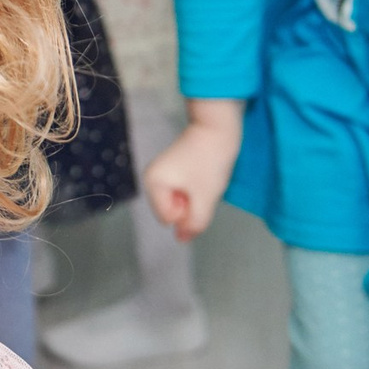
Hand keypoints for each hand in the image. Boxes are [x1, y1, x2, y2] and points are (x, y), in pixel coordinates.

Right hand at [143, 98, 242, 239]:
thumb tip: (182, 240)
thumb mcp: (204, 199)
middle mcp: (151, 178)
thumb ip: (194, 224)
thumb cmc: (209, 163)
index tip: (197, 191)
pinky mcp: (172, 168)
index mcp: (152, 184)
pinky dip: (194, 189)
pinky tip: (202, 175)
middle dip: (189, 205)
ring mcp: (161, 173)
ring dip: (194, 197)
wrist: (217, 129)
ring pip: (178, 202)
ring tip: (204, 180)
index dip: (186, 211)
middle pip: (171, 211)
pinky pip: (181, 191)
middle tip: (202, 186)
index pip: (168, 219)